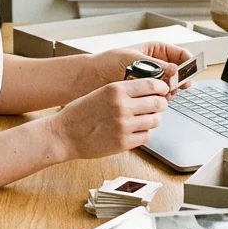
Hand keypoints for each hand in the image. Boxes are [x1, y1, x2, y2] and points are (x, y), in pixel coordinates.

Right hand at [49, 78, 169, 160]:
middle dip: (161, 104)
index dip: (161, 88)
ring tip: (146, 118)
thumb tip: (148, 91)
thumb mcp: (101, 92)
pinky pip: (146, 136)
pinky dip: (145, 132)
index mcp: (116, 90)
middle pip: (157, 103)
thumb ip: (124, 91)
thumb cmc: (80, 113)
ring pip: (155, 121)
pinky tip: (137, 130)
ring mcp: (124, 126)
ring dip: (154, 119)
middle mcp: (122, 107)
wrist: (64, 134)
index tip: (162, 91)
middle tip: (158, 105)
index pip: (152, 85)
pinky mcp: (123, 143)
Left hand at [91, 42, 195, 98]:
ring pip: (171, 86)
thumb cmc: (107, 63)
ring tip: (165, 93)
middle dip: (180, 78)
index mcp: (154, 50)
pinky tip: (158, 100)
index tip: (191, 69)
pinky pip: (160, 97)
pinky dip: (162, 99)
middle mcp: (156, 65)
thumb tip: (175, 70)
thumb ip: (156, 65)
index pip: (179, 53)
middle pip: (179, 71)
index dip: (187, 61)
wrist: (89, 79)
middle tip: (179, 84)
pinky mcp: (145, 94)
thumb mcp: (133, 59)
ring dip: (171, 90)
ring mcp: (151, 80)